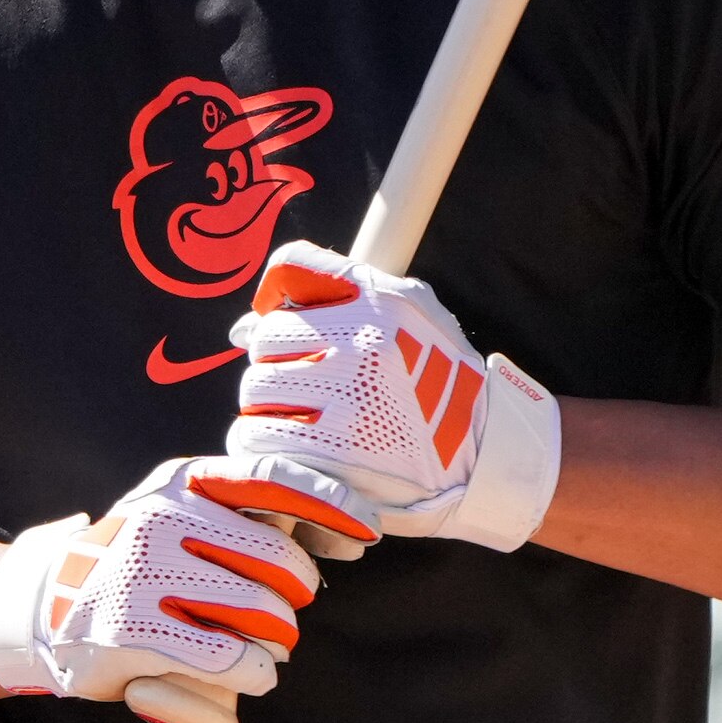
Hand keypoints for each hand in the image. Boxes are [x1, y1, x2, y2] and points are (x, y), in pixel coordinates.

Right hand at [0, 459, 322, 722]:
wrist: (47, 606)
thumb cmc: (146, 563)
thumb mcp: (189, 518)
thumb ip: (257, 515)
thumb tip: (354, 528)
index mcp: (184, 481)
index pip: (274, 480)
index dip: (331, 505)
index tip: (368, 533)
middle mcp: (162, 517)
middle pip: (282, 564)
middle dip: (296, 600)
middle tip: (281, 617)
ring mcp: (140, 572)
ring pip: (262, 615)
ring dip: (276, 644)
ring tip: (262, 650)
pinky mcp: (128, 629)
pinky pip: (229, 657)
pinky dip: (253, 672)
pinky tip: (250, 672)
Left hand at [219, 242, 560, 554]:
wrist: (481, 456)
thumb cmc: (435, 383)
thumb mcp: (410, 316)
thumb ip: (332, 306)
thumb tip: (240, 329)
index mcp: (383, 301)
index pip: (293, 266)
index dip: (278, 293)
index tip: (287, 319)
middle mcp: (362, 343)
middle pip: (268, 335)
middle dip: (280, 360)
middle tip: (312, 384)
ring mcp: (347, 398)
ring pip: (256, 387)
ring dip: (271, 404)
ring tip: (309, 417)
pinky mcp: (330, 452)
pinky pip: (257, 435)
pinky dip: (265, 441)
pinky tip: (294, 445)